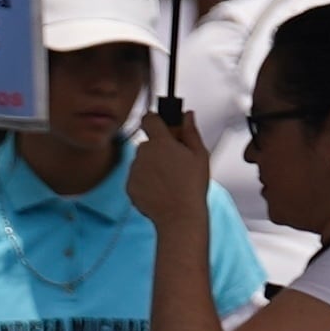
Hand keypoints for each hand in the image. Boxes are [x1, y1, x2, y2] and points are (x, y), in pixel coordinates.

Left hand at [125, 107, 214, 228]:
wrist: (179, 216)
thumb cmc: (193, 186)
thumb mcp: (199, 155)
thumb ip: (191, 131)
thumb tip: (187, 114)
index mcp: (160, 142)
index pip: (149, 118)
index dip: (155, 121)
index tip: (161, 126)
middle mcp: (143, 153)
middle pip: (147, 143)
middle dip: (157, 148)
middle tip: (174, 162)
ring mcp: (134, 170)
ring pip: (141, 161)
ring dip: (151, 166)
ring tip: (168, 180)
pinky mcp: (129, 186)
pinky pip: (136, 178)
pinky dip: (145, 182)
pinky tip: (159, 190)